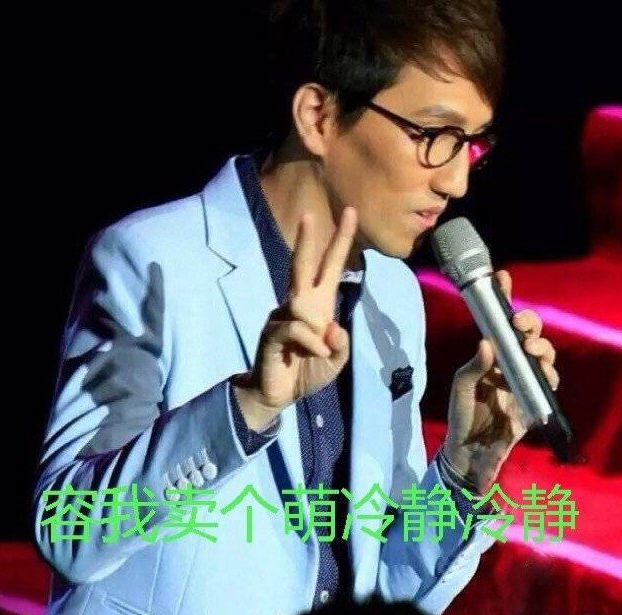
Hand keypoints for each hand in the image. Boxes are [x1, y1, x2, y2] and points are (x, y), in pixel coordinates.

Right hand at [232, 207, 357, 431]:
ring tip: (317, 354)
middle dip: (306, 240)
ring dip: (317, 331)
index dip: (340, 241)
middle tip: (308, 214)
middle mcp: (299, 303)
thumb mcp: (335, 362)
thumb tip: (332, 328)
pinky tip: (314, 356)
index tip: (350, 213)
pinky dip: (309, 343)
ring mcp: (282, 315)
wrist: (278, 394)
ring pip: (302, 305)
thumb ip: (340, 345)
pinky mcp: (271, 331)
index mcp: (318, 305)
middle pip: (302, 265)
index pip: (329, 267)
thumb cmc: (308, 373)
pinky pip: (295, 328)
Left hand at [443, 270, 559, 492]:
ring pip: (542, 354)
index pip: (498, 323)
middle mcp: (508, 363)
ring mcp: (523, 380)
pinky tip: (540, 372)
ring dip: (541, 345)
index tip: (502, 279)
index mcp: (489, 356)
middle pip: (527, 334)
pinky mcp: (535, 399)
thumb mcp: (461, 387)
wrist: (470, 450)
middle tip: (519, 324)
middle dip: (528, 322)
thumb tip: (487, 343)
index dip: (503, 300)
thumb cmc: (462, 414)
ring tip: (529, 347)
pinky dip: (548, 374)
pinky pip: (549, 382)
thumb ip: (473, 366)